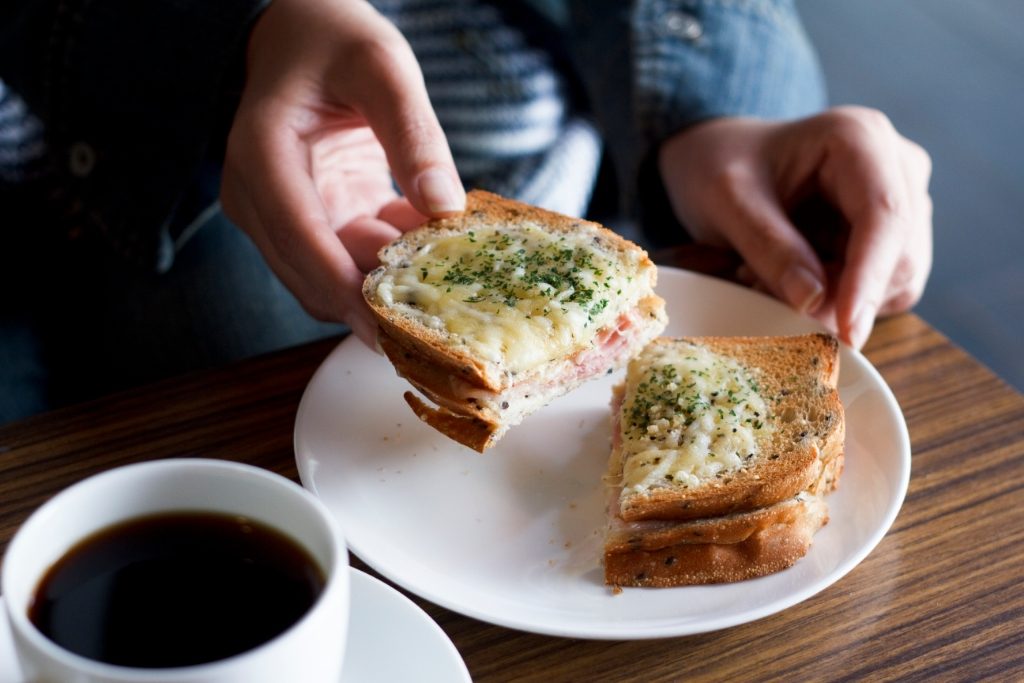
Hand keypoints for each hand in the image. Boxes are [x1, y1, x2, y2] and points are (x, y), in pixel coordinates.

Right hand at [220, 0, 463, 346]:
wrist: (303, 36)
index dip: (344, 291)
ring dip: (384, 284)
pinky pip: (347, 261)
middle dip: (370, 301)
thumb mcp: (383, 69)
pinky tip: (427, 246)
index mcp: (262, 155)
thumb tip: (445, 207)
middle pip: (311, 274)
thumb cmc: (335, 41)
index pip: (301, 239)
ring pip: (329, 278)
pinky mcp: (307, 221)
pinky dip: (387, 263)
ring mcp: (279, 214)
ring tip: (442, 278)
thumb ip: (415, 134)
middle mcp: (257, 196)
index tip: (389, 330)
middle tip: (437, 318)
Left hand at [658, 106, 931, 347]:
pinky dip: (836, 298)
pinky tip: (790, 278)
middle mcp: (896, 166)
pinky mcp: (892, 237)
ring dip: (833, 298)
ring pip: (895, 281)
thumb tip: (815, 302)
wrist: (718, 158)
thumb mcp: (726, 200)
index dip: (869, 279)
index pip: (885, 216)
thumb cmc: (719, 165)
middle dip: (838, 292)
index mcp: (859, 138)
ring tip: (763, 273)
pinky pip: (881, 290)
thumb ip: (769, 247)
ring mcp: (902, 202)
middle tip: (758, 284)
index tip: (849, 333)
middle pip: (900, 256)